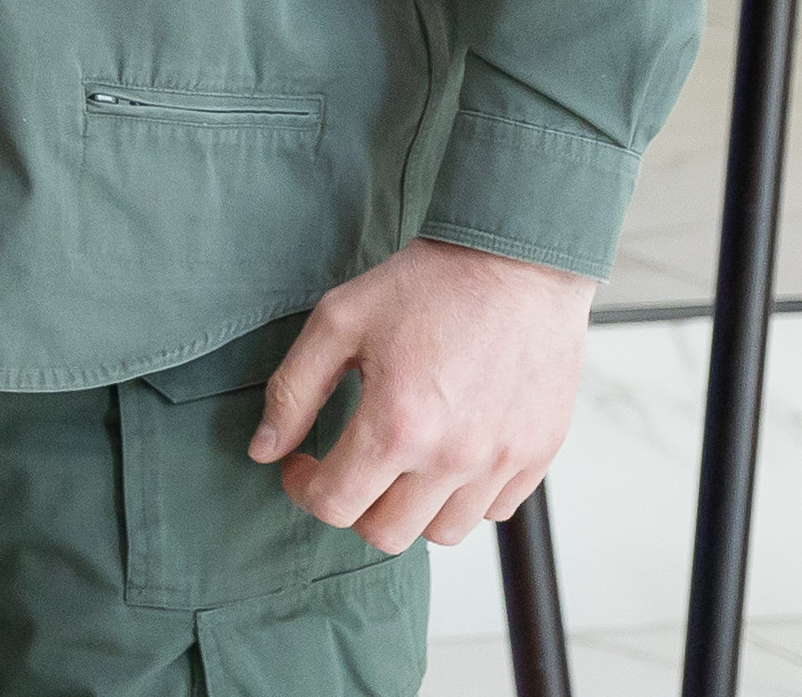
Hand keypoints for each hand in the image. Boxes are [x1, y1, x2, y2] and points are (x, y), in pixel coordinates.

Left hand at [257, 238, 594, 548]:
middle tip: (345, 466)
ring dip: (409, 508)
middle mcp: (454, 458)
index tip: (301, 462)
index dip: (303, 489)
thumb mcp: (336, 322)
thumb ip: (292, 391)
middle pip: (386, 535)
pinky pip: (494, 511)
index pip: (335, 506)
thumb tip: (264, 450)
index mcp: (397, 426)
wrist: (517, 265)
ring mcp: (502, 462)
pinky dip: (463, 497)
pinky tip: (445, 454)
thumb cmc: (426, 286)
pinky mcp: (537, 456)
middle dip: (352, 506)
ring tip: (397, 462)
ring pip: (443, 533)